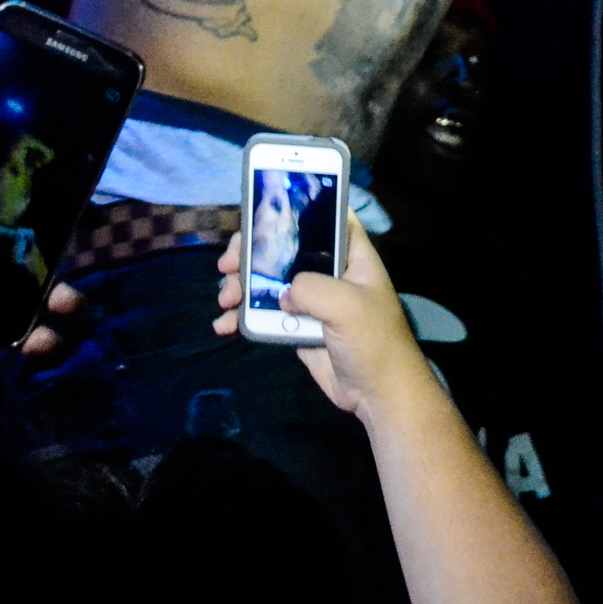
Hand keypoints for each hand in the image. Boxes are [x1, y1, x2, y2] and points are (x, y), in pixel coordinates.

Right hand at [214, 214, 433, 422]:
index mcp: (351, 255)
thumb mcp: (346, 305)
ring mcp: (312, 299)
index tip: (261, 212)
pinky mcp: (297, 325)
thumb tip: (283, 294)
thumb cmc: (373, 341)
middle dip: (251, 252)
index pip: (324, 216)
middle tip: (228, 263)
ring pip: (268, 280)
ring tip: (225, 300)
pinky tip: (225, 326)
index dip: (295, 208)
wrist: (377, 395)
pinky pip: (264, 313)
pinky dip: (242, 317)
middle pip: (285, 248)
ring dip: (240, 286)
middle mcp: (329, 271)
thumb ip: (310, 287)